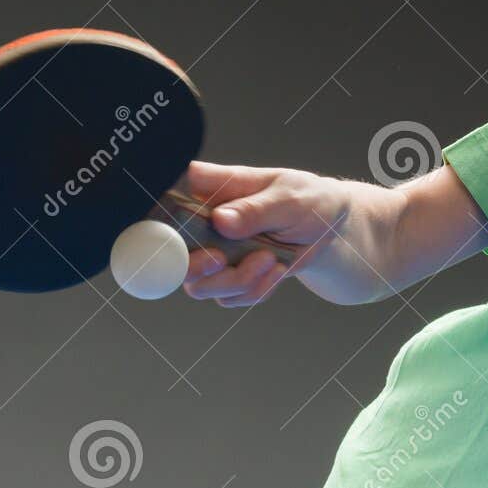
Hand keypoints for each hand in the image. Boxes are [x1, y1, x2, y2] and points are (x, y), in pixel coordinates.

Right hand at [177, 161, 350, 306]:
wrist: (329, 229)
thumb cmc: (307, 200)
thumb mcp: (288, 197)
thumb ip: (254, 209)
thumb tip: (221, 220)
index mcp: (208, 189)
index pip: (164, 201)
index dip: (157, 224)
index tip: (180, 238)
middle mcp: (202, 223)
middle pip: (170, 254)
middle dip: (195, 267)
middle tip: (221, 259)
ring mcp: (213, 253)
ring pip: (199, 285)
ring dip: (236, 281)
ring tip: (269, 259)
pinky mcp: (230, 278)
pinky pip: (229, 298)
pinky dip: (255, 290)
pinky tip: (276, 270)